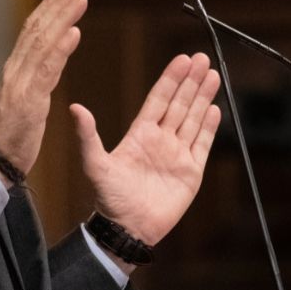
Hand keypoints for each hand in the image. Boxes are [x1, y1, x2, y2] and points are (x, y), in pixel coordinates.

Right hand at [0, 0, 87, 181]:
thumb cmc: (9, 136)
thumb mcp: (22, 99)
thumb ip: (31, 77)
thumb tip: (44, 60)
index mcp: (15, 69)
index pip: (33, 29)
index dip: (49, 6)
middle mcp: (15, 70)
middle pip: (38, 27)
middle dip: (59, 2)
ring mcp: (21, 83)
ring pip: (43, 42)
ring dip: (63, 16)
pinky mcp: (29, 101)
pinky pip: (46, 70)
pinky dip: (61, 49)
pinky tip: (74, 32)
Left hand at [71, 53, 221, 245]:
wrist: (127, 230)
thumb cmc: (109, 199)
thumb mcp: (95, 165)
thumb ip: (88, 136)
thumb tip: (75, 108)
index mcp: (139, 134)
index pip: (159, 99)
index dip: (171, 79)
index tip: (182, 59)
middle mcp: (160, 140)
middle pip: (179, 104)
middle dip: (191, 81)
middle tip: (202, 59)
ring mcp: (176, 155)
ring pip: (193, 119)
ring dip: (203, 97)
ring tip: (213, 75)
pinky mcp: (190, 172)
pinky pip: (202, 144)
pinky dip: (209, 127)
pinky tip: (215, 109)